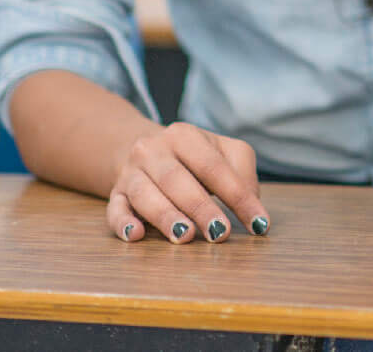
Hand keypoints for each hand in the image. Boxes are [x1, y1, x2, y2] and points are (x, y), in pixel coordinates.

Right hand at [105, 121, 268, 244]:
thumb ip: (242, 172)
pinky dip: (123, 223)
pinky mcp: (115, 194)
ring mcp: (131, 173)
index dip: (238, 196)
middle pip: (177, 179)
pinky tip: (136, 235)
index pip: (214, 166)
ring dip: (166, 217)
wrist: (146, 151)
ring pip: (146, 195)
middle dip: (201, 208)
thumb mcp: (222, 152)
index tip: (258, 224)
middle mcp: (153, 150)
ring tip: (186, 236)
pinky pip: (114, 210)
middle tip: (220, 233)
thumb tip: (251, 204)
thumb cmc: (195, 158)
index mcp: (184, 136)